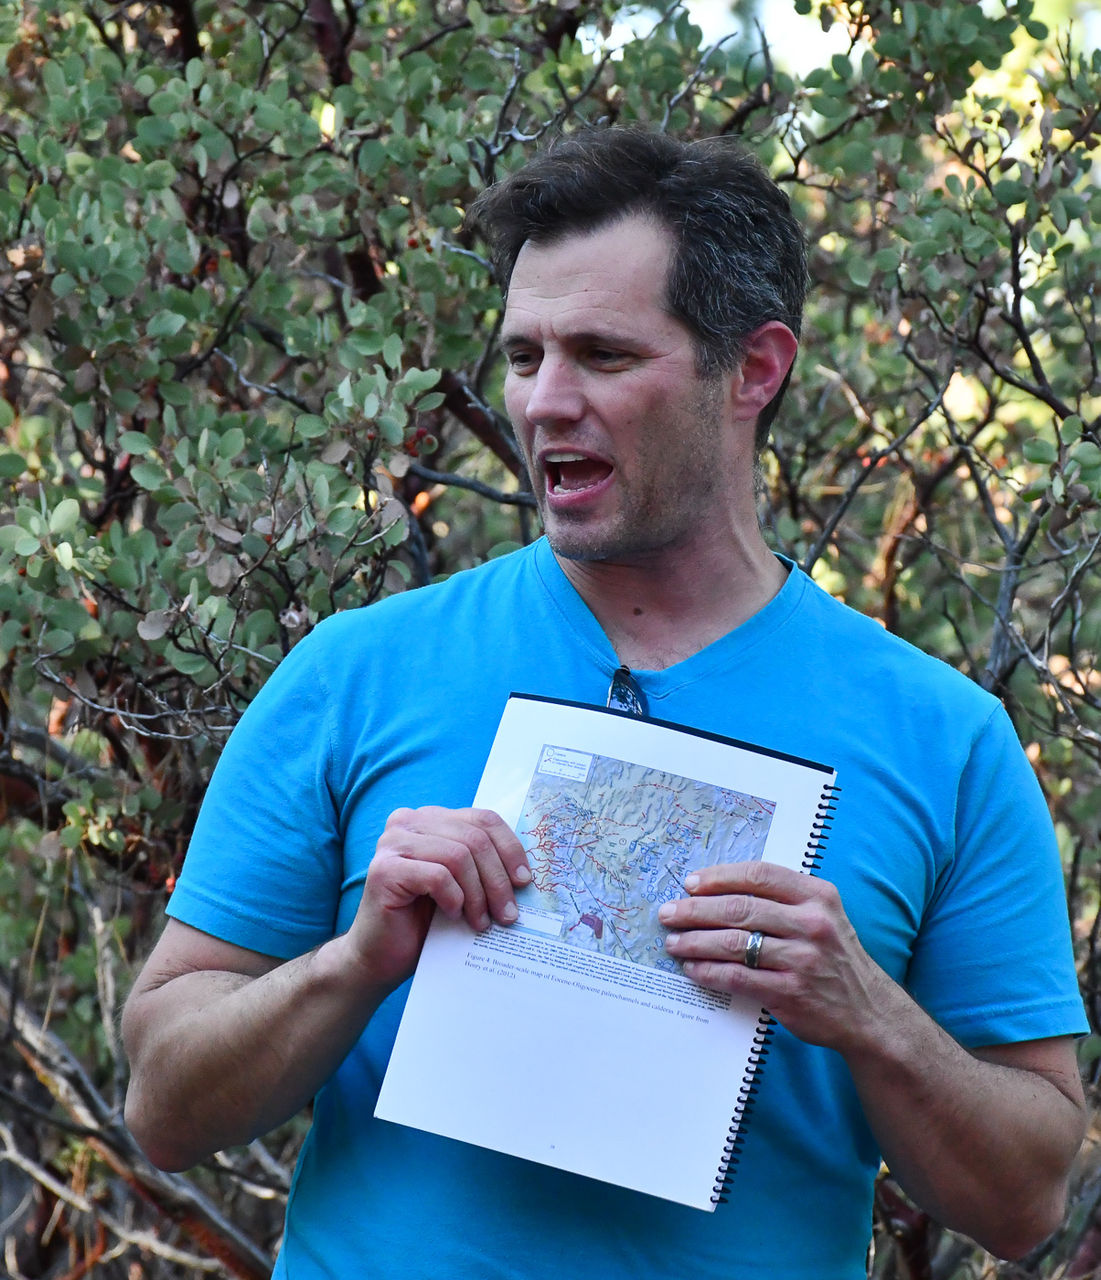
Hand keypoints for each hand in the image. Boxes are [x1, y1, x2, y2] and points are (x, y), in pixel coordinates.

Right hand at [347, 806, 530, 990]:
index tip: (525, 880)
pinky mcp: (385, 870)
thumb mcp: (461, 883)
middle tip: (508, 914)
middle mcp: (408, 821)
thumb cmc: (423, 921)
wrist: (380, 957)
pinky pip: (438, 876)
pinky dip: (454, 898)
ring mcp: (393, 843)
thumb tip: (527, 871)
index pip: (483, 819)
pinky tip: (453, 915)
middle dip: (498, 879)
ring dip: (478, 894)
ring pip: (459, 856)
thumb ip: (481, 865)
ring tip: (482, 922)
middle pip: (474, 838)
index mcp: (430, 818)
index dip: (510, 848)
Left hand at [658, 860, 890, 1051]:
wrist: (868, 1012)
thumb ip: (781, 900)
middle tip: (669, 913)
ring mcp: (802, 959)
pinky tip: (693, 968)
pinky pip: (738, 977)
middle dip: (696, 910)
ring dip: (695, 942)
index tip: (690, 883)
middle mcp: (812, 924)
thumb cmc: (834, 957)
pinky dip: (709, 971)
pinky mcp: (790, 992)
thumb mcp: (822, 915)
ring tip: (673, 942)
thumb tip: (717, 892)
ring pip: (734, 944)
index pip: (759, 875)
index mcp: (817, 896)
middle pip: (740, 908)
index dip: (719, 877)